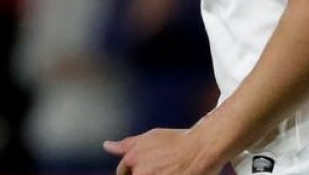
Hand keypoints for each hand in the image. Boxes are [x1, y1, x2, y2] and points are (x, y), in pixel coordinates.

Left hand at [104, 128, 221, 174]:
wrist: (202, 148)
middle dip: (145, 173)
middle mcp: (141, 171)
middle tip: (163, 167)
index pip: (123, 172)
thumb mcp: (150, 137)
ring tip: (169, 168)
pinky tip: (174, 172)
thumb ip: (127, 145)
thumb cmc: (177, 141)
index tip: (150, 168)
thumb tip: (107, 146)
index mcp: (133, 157)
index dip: (134, 171)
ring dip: (157, 173)